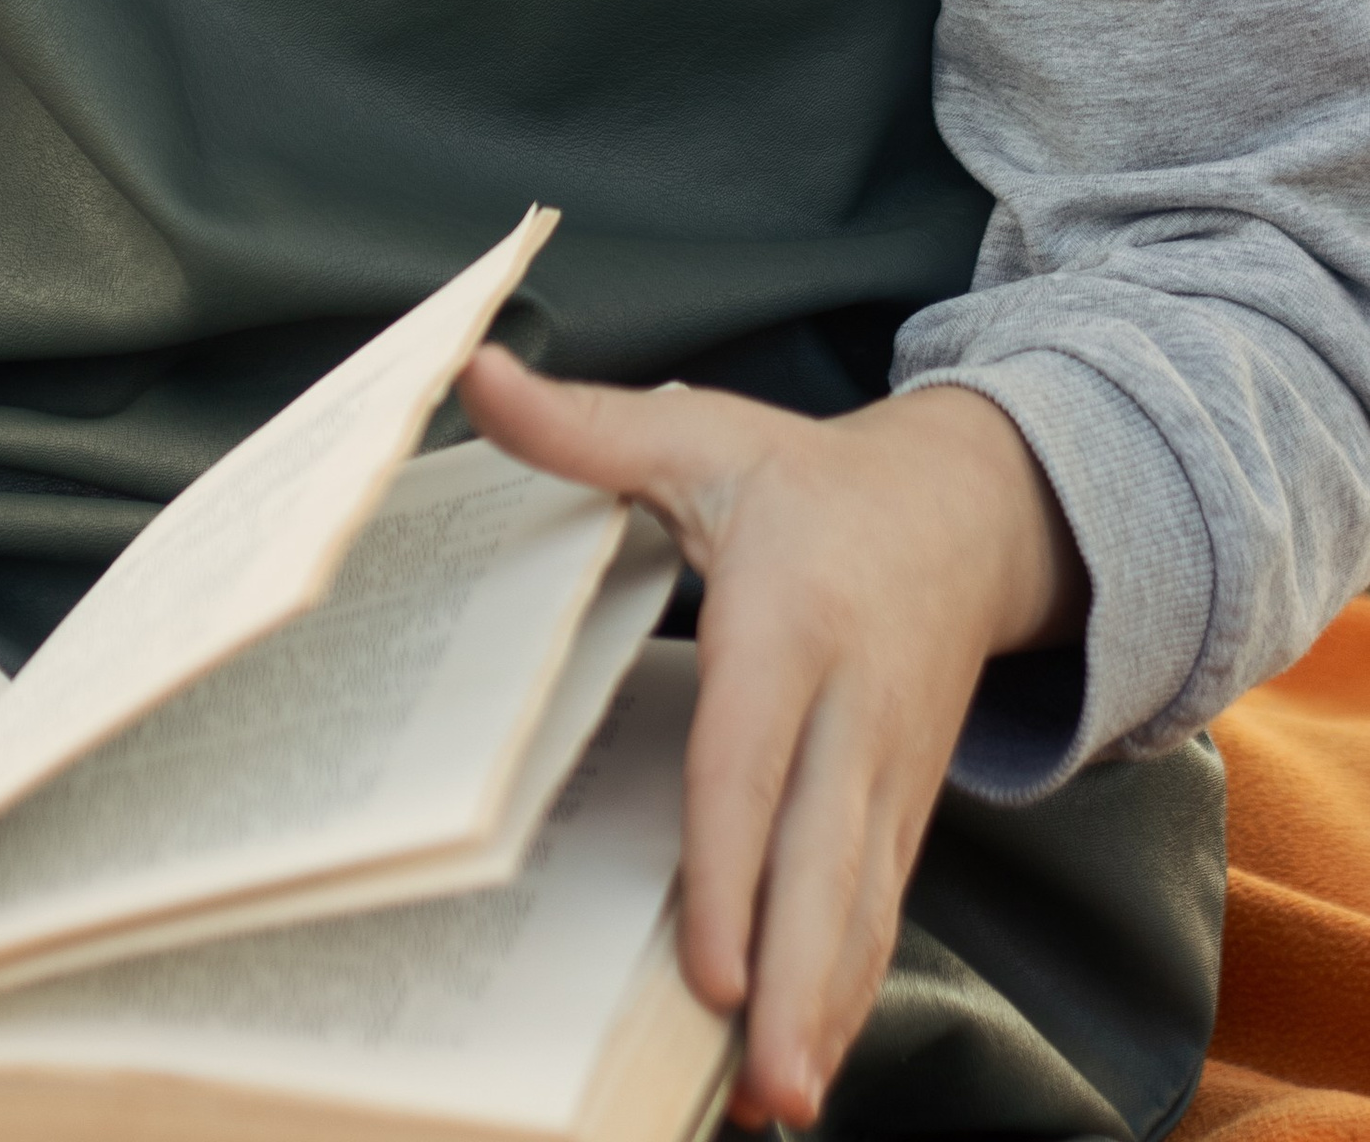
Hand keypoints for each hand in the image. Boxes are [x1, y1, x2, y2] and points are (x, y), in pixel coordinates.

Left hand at [459, 355, 1084, 1129]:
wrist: (971, 511)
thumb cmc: (805, 477)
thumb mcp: (698, 431)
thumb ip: (582, 427)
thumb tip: (470, 373)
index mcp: (792, 616)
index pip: (752, 754)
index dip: (731, 861)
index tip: (712, 965)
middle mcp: (853, 708)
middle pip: (824, 859)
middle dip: (799, 980)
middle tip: (766, 1086)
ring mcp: (888, 770)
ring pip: (862, 904)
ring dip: (829, 1010)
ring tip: (782, 1106)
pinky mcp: (904, 808)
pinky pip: (878, 908)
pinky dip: (850, 989)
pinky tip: (812, 1062)